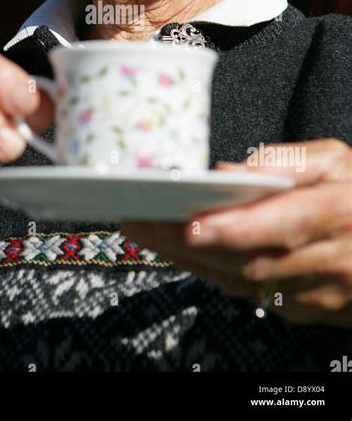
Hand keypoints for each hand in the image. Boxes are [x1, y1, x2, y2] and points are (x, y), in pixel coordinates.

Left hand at [120, 139, 351, 326]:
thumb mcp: (336, 161)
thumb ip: (286, 161)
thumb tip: (229, 171)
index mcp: (338, 212)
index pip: (285, 224)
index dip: (238, 229)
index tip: (192, 224)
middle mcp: (329, 259)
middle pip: (250, 259)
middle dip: (188, 244)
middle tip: (140, 221)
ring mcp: (317, 293)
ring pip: (242, 283)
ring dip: (189, 261)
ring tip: (144, 232)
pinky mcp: (303, 310)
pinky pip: (248, 295)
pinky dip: (209, 273)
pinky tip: (177, 252)